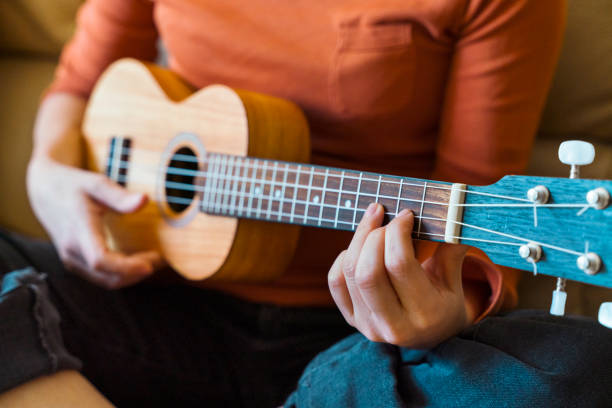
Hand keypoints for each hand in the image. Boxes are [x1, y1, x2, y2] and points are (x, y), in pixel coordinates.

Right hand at [27, 159, 161, 288]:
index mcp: (78, 230)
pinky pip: (101, 277)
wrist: (45, 190)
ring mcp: (72, 259)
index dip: (126, 267)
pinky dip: (122, 274)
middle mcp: (72, 250)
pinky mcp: (76, 263)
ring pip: (105, 281)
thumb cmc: (72, 185)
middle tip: (161, 259)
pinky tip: (138, 261)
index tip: (150, 264)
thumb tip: (144, 201)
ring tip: (154, 260)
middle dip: (136, 273)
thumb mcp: (96, 183)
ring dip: (131, 276)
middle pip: (107, 277)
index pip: (100, 259)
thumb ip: (120, 196)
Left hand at [328, 203, 469, 348]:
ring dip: (358, 239)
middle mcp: (394, 326)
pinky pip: (336, 282)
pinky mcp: (352, 320)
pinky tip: (359, 247)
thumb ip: (452, 249)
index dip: (398, 232)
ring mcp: (368, 325)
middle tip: (386, 217)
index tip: (405, 214)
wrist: (430, 336)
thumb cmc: (444, 300)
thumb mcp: (455, 280)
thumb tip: (453, 214)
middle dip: (374, 235)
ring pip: (350, 273)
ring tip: (373, 220)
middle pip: (368, 271)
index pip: (400, 264)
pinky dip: (344, 258)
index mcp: (426, 314)